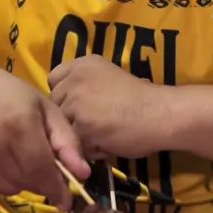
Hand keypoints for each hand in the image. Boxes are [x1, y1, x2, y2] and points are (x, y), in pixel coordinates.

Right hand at [0, 65, 89, 210]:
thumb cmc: (15, 95)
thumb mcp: (47, 109)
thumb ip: (67, 141)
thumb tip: (83, 174)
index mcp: (19, 126)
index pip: (41, 169)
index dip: (56, 188)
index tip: (67, 201)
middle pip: (29, 181)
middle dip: (44, 181)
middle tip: (49, 169)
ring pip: (13, 188)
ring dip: (27, 182)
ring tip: (26, 159)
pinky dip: (9, 181)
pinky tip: (8, 160)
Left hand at [49, 56, 167, 158]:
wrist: (157, 113)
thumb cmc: (139, 95)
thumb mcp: (108, 74)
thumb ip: (85, 82)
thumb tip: (68, 97)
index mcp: (82, 64)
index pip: (54, 79)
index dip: (63, 93)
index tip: (78, 102)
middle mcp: (75, 80)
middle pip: (55, 104)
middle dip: (68, 115)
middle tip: (91, 122)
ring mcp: (76, 104)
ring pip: (63, 125)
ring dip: (77, 133)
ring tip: (99, 134)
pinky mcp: (81, 128)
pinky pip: (74, 143)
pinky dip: (87, 148)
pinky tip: (104, 144)